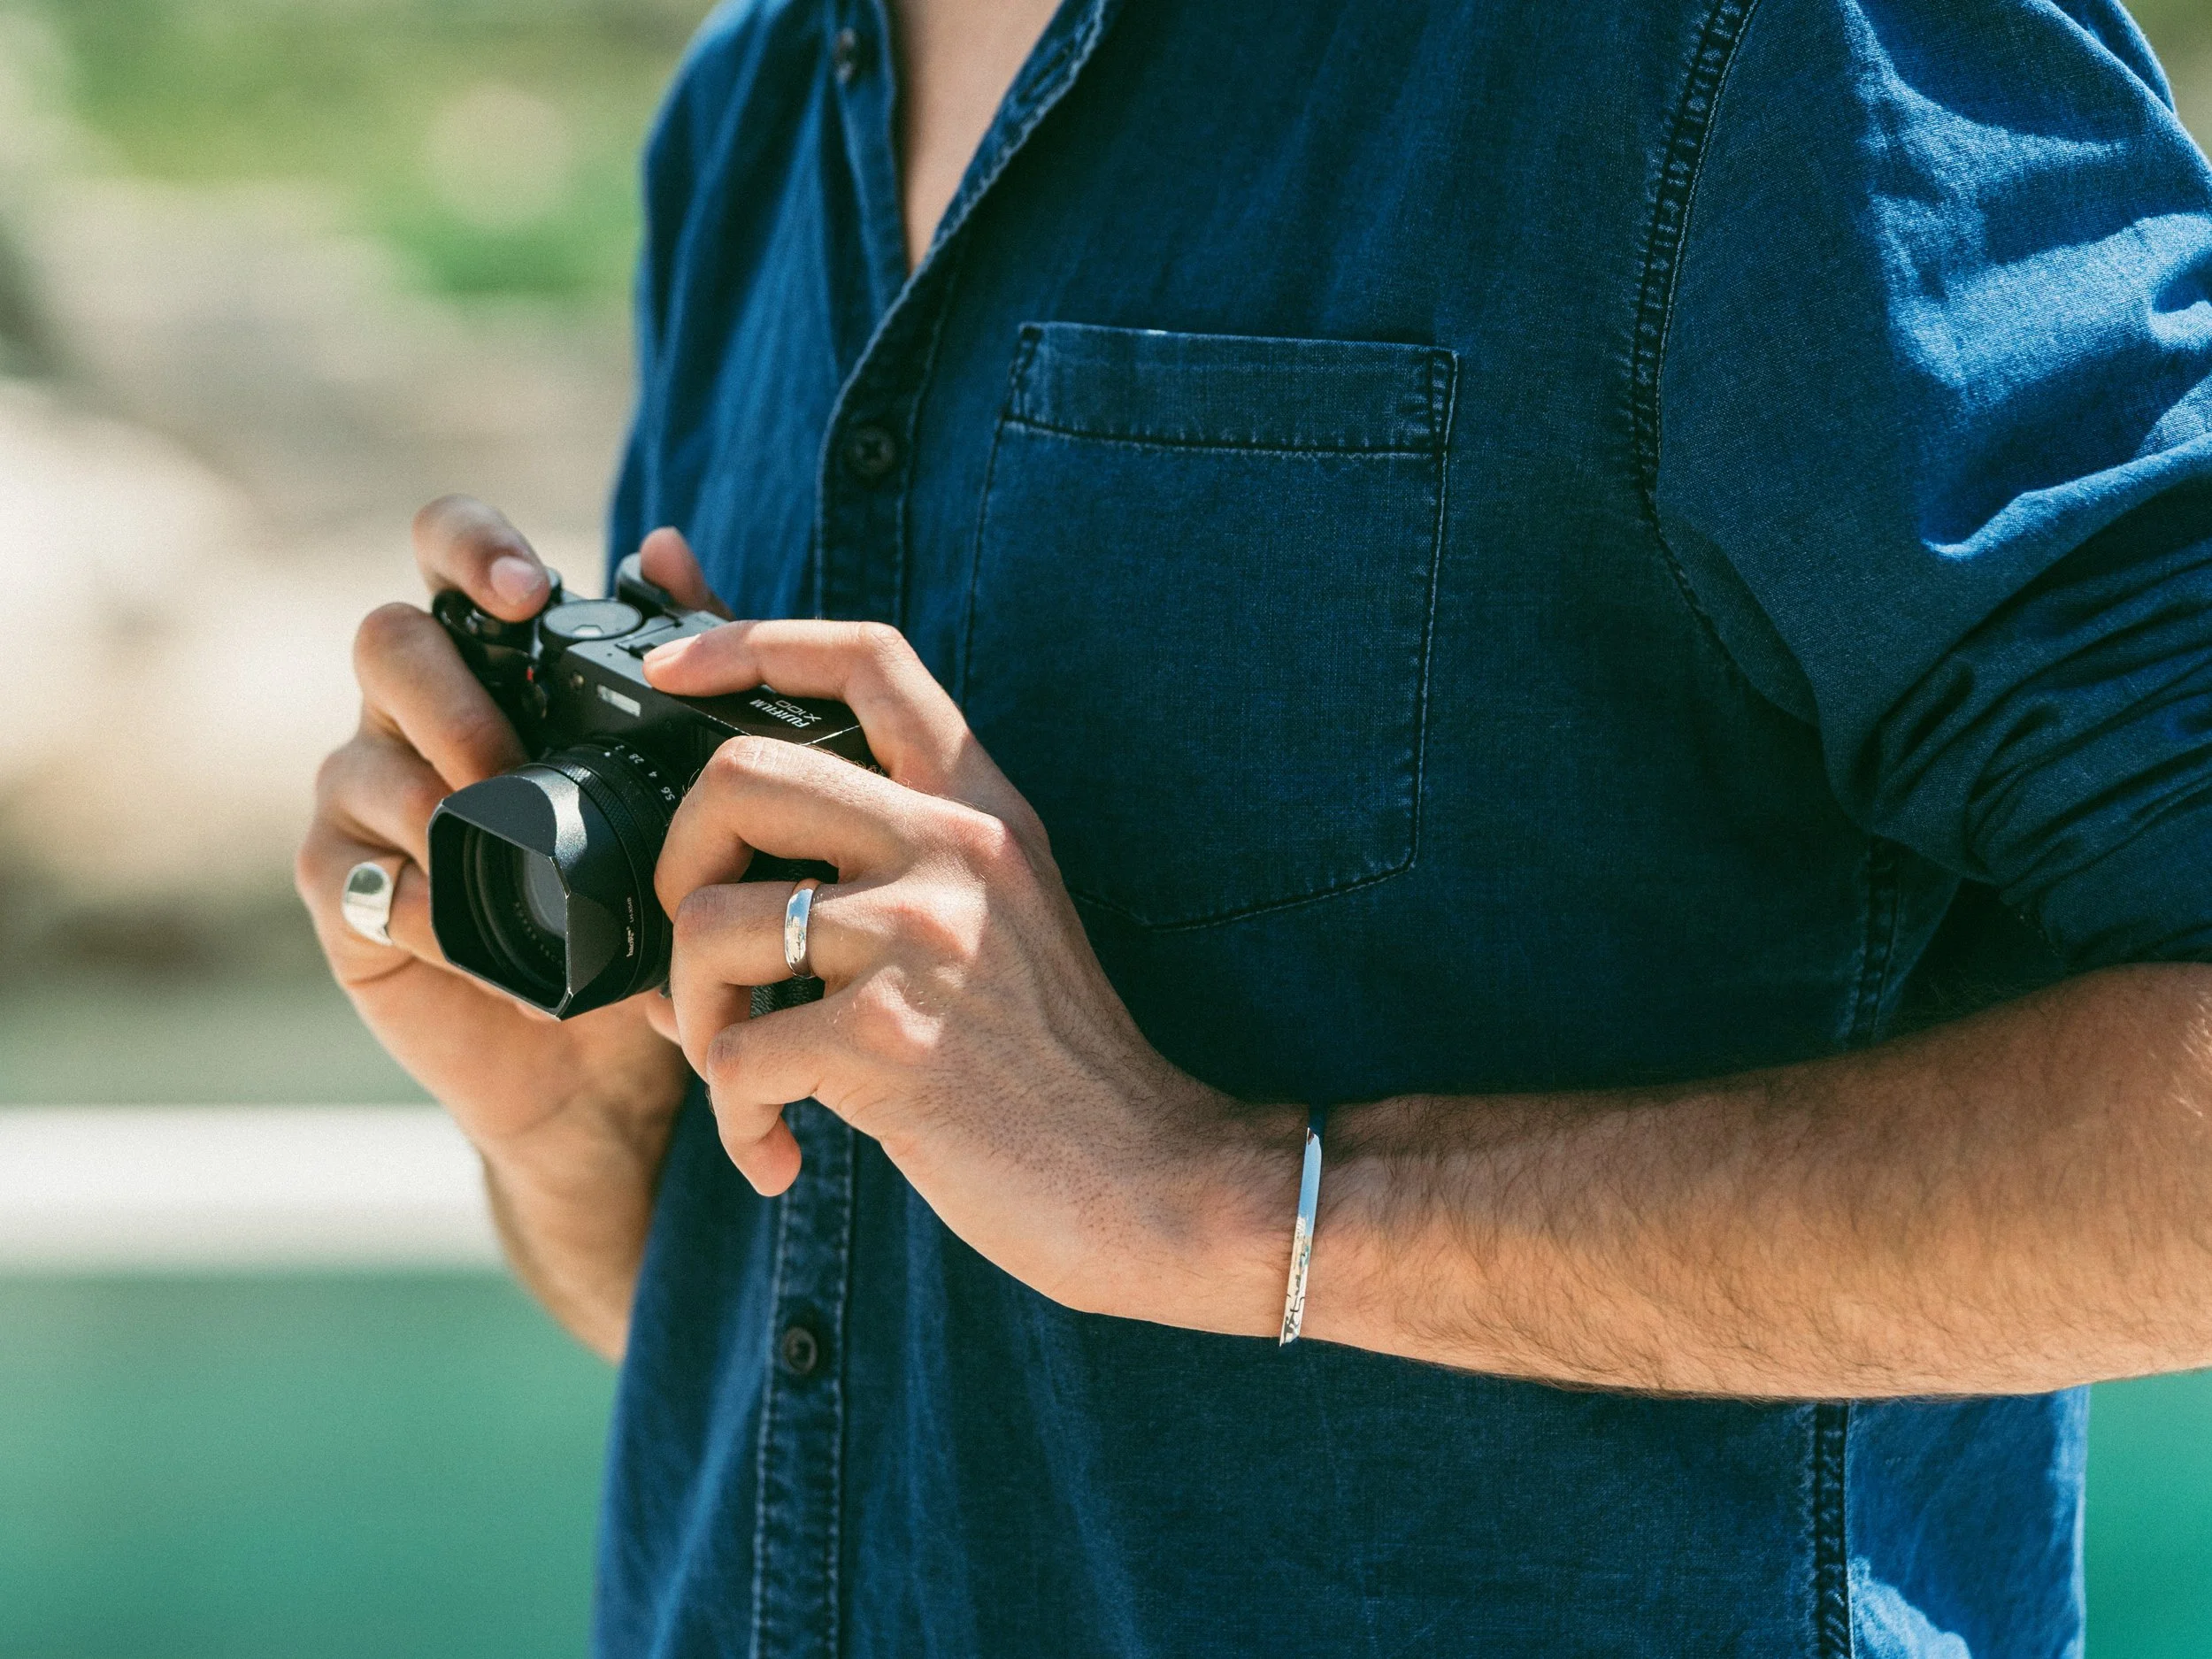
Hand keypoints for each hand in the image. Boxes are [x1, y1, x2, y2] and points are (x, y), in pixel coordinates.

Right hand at [295, 501, 709, 1350]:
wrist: (613, 1064)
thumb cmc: (649, 902)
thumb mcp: (683, 783)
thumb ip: (683, 663)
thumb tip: (664, 545)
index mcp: (497, 667)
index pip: (450, 556)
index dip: (471, 546)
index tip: (530, 592)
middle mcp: (419, 719)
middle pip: (386, 638)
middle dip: (445, 684)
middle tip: (507, 748)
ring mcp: (371, 806)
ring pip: (356, 752)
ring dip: (429, 788)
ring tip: (496, 834)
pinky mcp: (348, 897)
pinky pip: (349, 868)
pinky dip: (411, 889)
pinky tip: (466, 917)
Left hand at [641, 556, 1296, 1333]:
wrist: (1148, 1176)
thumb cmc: (1052, 1058)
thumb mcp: (1002, 911)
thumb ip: (901, 846)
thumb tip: (759, 830)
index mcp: (981, 809)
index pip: (867, 658)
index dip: (750, 639)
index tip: (670, 670)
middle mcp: (955, 849)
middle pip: (739, 774)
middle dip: (676, 866)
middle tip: (700, 948)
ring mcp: (923, 939)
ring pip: (708, 923)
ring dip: (692, 1015)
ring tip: (743, 1075)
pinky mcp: (889, 1040)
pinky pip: (733, 1053)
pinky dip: (733, 1118)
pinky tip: (780, 1150)